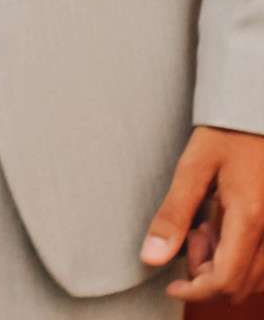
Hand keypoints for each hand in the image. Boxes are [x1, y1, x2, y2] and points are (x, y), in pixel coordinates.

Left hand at [141, 125, 263, 300]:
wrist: (254, 111)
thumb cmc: (226, 133)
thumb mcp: (193, 167)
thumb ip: (173, 213)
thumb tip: (151, 257)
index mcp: (249, 218)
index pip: (224, 280)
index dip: (195, 291)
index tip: (172, 285)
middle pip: (240, 285)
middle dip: (207, 275)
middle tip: (190, 236)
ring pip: (254, 278)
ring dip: (224, 266)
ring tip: (205, 227)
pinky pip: (263, 262)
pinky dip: (240, 256)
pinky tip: (223, 226)